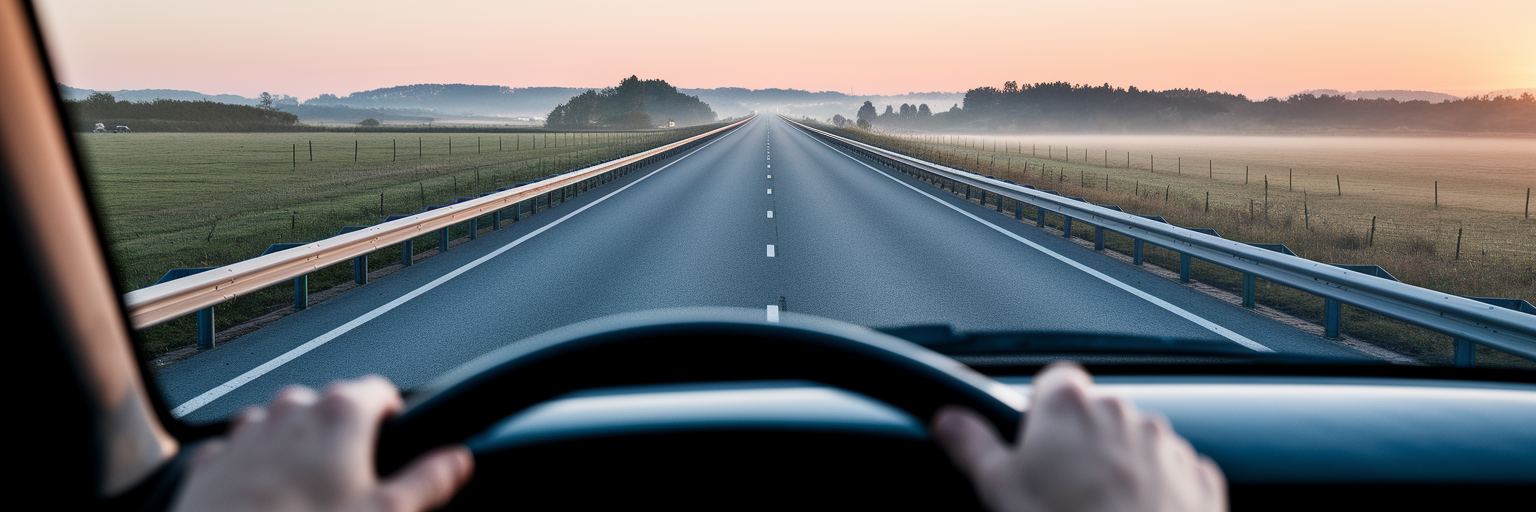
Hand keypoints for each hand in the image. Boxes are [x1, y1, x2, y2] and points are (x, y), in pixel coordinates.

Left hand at [171, 376, 473, 511]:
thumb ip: (427, 480)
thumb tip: (457, 460)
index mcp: (339, 413)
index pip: (380, 391)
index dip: (394, 418)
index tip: (396, 443)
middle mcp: (289, 410)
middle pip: (331, 406)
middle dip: (346, 435)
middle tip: (356, 483)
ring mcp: (245, 434)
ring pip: (283, 426)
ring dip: (300, 448)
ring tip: (310, 496)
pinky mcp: (211, 462)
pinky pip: (243, 452)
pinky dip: (257, 469)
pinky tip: (267, 503)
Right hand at [930, 362, 1224, 511]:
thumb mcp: (999, 489)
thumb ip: (971, 444)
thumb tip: (948, 420)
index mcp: (1069, 406)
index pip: (1053, 380)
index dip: (1041, 411)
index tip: (1035, 443)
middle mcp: (1123, 412)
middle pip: (1094, 413)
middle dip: (1080, 442)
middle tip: (1061, 487)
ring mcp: (1167, 444)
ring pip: (1135, 442)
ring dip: (1119, 465)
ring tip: (1099, 509)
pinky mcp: (1199, 477)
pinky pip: (1173, 472)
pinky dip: (1157, 489)